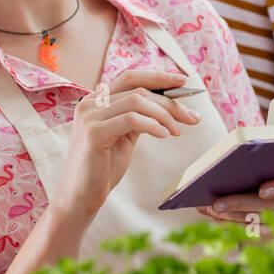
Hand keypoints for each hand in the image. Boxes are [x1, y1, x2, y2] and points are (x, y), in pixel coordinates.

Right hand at [55, 70, 201, 224]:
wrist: (81, 196)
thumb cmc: (103, 168)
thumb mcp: (124, 136)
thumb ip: (138, 117)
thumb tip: (168, 105)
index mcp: (96, 101)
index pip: (131, 78)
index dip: (158, 77)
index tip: (183, 82)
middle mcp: (90, 103)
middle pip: (138, 89)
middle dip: (170, 101)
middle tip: (192, 116)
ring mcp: (89, 116)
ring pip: (137, 101)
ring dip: (164, 114)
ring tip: (177, 131)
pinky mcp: (94, 132)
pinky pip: (131, 119)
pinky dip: (151, 125)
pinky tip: (164, 135)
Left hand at [199, 168, 273, 237]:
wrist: (259, 189)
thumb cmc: (255, 169)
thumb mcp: (253, 163)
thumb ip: (244, 162)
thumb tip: (217, 168)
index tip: (262, 191)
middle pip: (269, 204)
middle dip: (239, 204)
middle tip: (215, 204)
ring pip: (257, 220)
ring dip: (230, 215)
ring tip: (209, 209)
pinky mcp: (270, 232)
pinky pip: (250, 233)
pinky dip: (230, 224)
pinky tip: (214, 217)